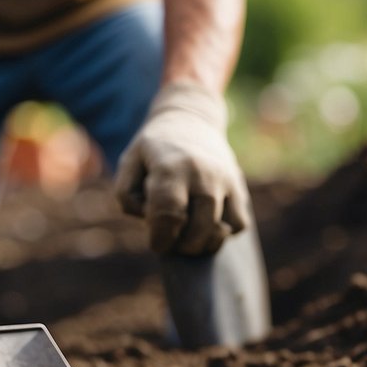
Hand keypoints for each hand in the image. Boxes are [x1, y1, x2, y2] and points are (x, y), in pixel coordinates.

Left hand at [115, 83, 249, 255]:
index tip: (157, 244)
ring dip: (202, 244)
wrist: (190, 120)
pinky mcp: (239, 186)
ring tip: (187, 233)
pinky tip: (205, 222)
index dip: (161, 238)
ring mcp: (225, 180)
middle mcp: (202, 173)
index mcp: (170, 167)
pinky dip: (223, 232)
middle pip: (199, 229)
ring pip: (221, 230)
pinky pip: (238, 224)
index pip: (169, 213)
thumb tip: (150, 221)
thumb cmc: (153, 150)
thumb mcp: (129, 164)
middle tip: (171, 239)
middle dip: (182, 246)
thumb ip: (127, 196)